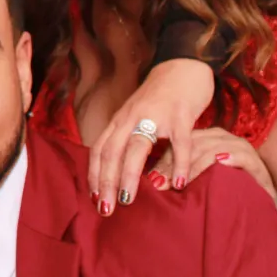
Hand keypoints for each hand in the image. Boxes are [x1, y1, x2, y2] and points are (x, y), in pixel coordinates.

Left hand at [89, 58, 213, 213]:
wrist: (182, 66)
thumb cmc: (160, 99)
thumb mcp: (138, 118)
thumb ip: (130, 140)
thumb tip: (121, 173)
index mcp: (121, 120)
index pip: (100, 150)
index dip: (95, 175)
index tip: (93, 199)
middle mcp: (132, 117)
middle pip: (112, 151)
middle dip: (106, 182)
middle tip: (105, 210)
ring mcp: (156, 114)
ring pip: (137, 147)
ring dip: (130, 175)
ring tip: (129, 201)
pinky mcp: (181, 113)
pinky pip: (180, 141)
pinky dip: (179, 163)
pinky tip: (180, 184)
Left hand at [147, 127, 274, 198]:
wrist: (261, 203)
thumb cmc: (225, 191)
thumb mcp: (199, 182)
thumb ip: (180, 177)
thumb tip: (152, 181)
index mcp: (206, 139)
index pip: (180, 143)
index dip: (165, 160)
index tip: (152, 179)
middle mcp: (221, 138)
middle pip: (192, 144)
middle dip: (175, 165)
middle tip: (161, 184)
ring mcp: (238, 147)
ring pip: (211, 148)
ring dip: (194, 167)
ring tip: (180, 184)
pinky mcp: (254, 160)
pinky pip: (237, 155)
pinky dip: (225, 160)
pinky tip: (216, 167)